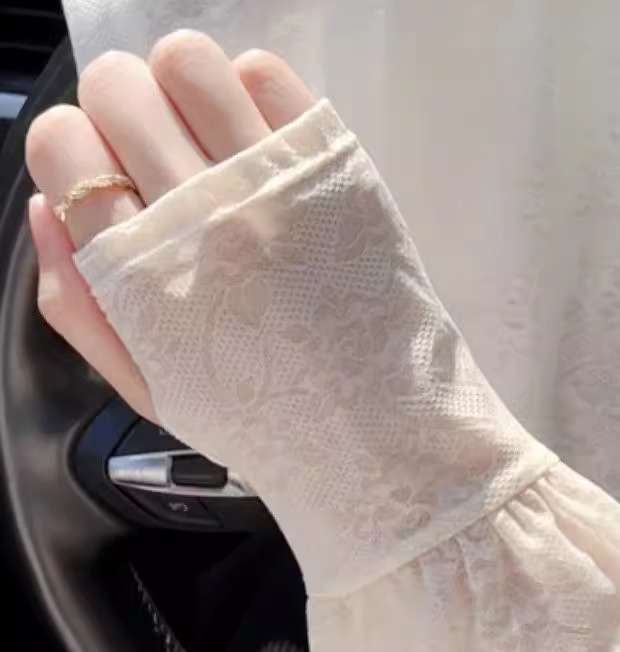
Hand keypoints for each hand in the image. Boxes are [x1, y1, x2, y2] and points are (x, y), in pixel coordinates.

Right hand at [24, 33, 314, 418]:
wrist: (377, 426)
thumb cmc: (260, 413)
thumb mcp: (149, 384)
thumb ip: (78, 304)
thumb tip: (45, 209)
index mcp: (142, 272)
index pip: (60, 143)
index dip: (76, 152)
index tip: (110, 181)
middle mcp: (201, 218)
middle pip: (116, 85)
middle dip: (122, 110)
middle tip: (159, 155)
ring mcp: (270, 186)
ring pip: (187, 60)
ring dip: (183, 87)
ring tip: (207, 136)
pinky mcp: (331, 168)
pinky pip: (266, 76)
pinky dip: (252, 94)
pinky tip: (260, 143)